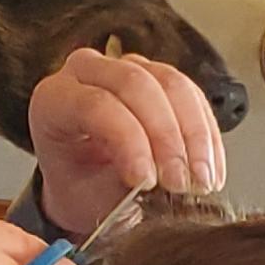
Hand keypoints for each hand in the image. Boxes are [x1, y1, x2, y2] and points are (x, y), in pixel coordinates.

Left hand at [26, 48, 225, 238]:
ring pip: (172, 84)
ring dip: (194, 136)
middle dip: (166, 137)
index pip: (96, 105)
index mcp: (53, 99)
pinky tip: (211, 171)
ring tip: (202, 181)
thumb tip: (159, 184)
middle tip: (182, 183)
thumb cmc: (81, 191)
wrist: (88, 188)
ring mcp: (126, 67)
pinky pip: (193, 96)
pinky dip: (206, 136)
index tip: (148, 181)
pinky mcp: (160, 77)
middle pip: (137, 84)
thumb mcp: (88, 197)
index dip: (129, 141)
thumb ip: (118, 185)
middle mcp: (86, 72)